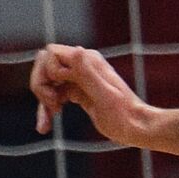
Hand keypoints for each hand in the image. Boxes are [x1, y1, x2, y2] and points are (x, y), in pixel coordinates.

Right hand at [30, 44, 152, 145]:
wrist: (137, 128)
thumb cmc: (124, 115)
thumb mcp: (104, 95)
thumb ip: (88, 74)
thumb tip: (77, 50)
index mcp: (88, 60)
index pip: (50, 53)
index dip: (47, 72)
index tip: (58, 91)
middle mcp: (82, 65)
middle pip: (45, 66)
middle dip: (41, 85)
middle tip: (53, 105)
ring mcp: (80, 79)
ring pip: (48, 82)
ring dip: (42, 100)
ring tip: (47, 122)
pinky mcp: (79, 92)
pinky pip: (55, 94)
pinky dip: (47, 108)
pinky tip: (45, 126)